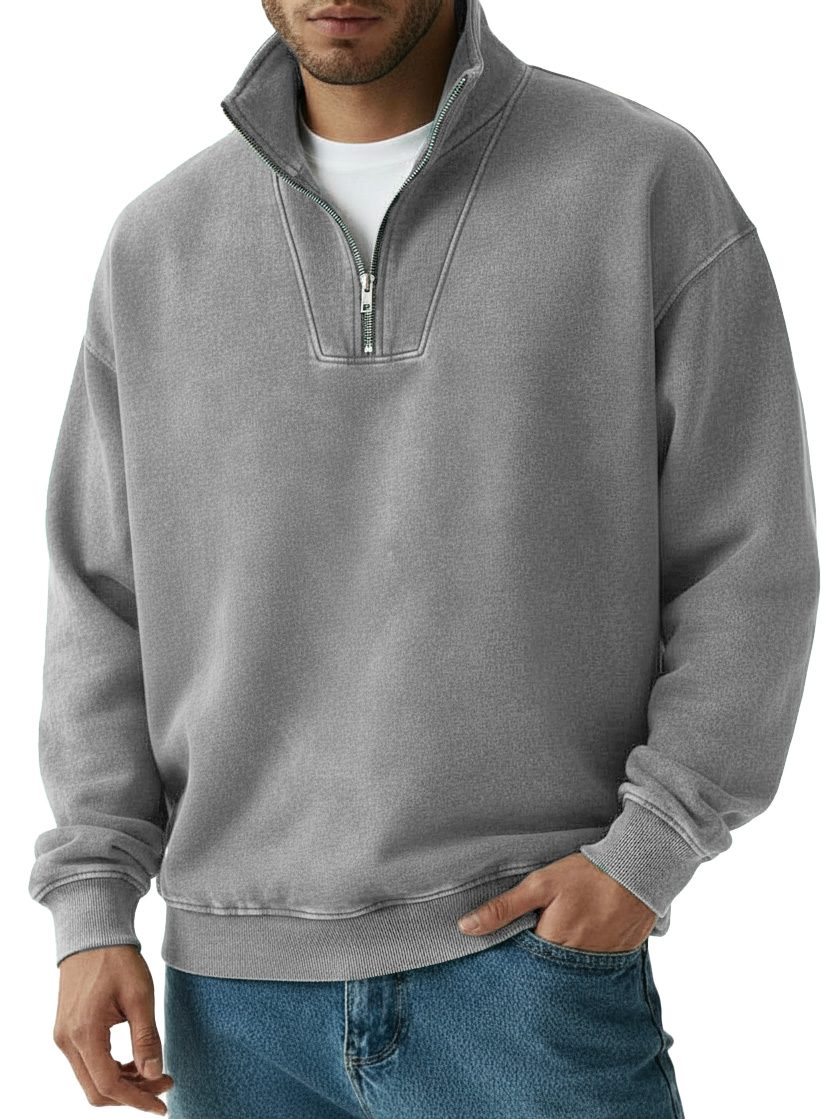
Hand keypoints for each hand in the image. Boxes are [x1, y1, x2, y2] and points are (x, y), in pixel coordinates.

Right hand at [53, 944, 173, 1114]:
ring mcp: (63, 1037)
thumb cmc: (117, 959)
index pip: (108, 1085)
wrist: (92, 933)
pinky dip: (110, 1070)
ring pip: (91, 1080)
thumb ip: (146, 1038)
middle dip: (132, 1094)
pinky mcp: (66, 1031)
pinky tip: (133, 1062)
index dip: (137, 1100)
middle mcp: (67, 1041)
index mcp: (84, 1033)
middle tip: (165, 1084)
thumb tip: (155, 1075)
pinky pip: (87, 1064)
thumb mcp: (140, 995)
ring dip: (123, 1083)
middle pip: (97, 1090)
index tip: (162, 1105)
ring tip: (154, 1072)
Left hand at [457, 852, 657, 951]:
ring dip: (560, 961)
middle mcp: (576, 963)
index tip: (505, 944)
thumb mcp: (540, 884)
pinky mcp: (618, 959)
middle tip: (537, 934)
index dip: (512, 955)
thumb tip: (465, 927)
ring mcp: (599, 964)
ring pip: (569, 971)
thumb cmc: (587, 875)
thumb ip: (503, 908)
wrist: (638, 870)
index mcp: (553, 945)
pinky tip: (583, 937)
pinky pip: (593, 968)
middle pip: (545, 972)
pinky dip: (584, 957)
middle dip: (535, 961)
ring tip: (561, 934)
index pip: (521, 964)